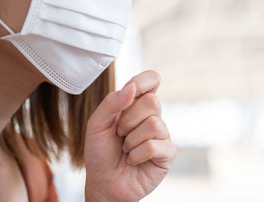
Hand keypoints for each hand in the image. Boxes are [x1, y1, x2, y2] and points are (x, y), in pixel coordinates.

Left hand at [84, 70, 176, 201]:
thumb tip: (132, 87)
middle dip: (128, 120)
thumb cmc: (100, 153)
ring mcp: (162, 135)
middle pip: (152, 102)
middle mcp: (152, 116)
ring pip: (153, 124)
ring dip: (131, 141)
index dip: (144, 81)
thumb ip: (111, 103)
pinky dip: (136, 155)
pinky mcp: (167, 153)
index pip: (151, 80)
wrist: (103, 183)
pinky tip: (133, 160)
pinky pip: (154, 146)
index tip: (132, 90)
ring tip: (126, 150)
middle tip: (119, 133)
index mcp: (136, 104)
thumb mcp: (96, 125)